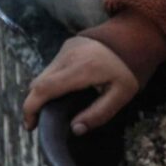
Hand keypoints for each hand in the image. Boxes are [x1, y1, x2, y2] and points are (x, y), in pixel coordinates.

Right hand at [20, 34, 140, 132]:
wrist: (135, 35)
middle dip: (34, 103)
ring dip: (42, 91)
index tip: (30, 126)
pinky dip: (51, 80)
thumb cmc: (130, 68)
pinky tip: (62, 91)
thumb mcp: (122, 95)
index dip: (30, 109)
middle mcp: (68, 56)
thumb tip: (75, 129)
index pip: (43, 89)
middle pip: (37, 83)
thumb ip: (99, 114)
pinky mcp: (68, 44)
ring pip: (43, 74)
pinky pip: (52, 66)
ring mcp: (66, 48)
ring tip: (52, 108)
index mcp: (81, 69)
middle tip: (40, 121)